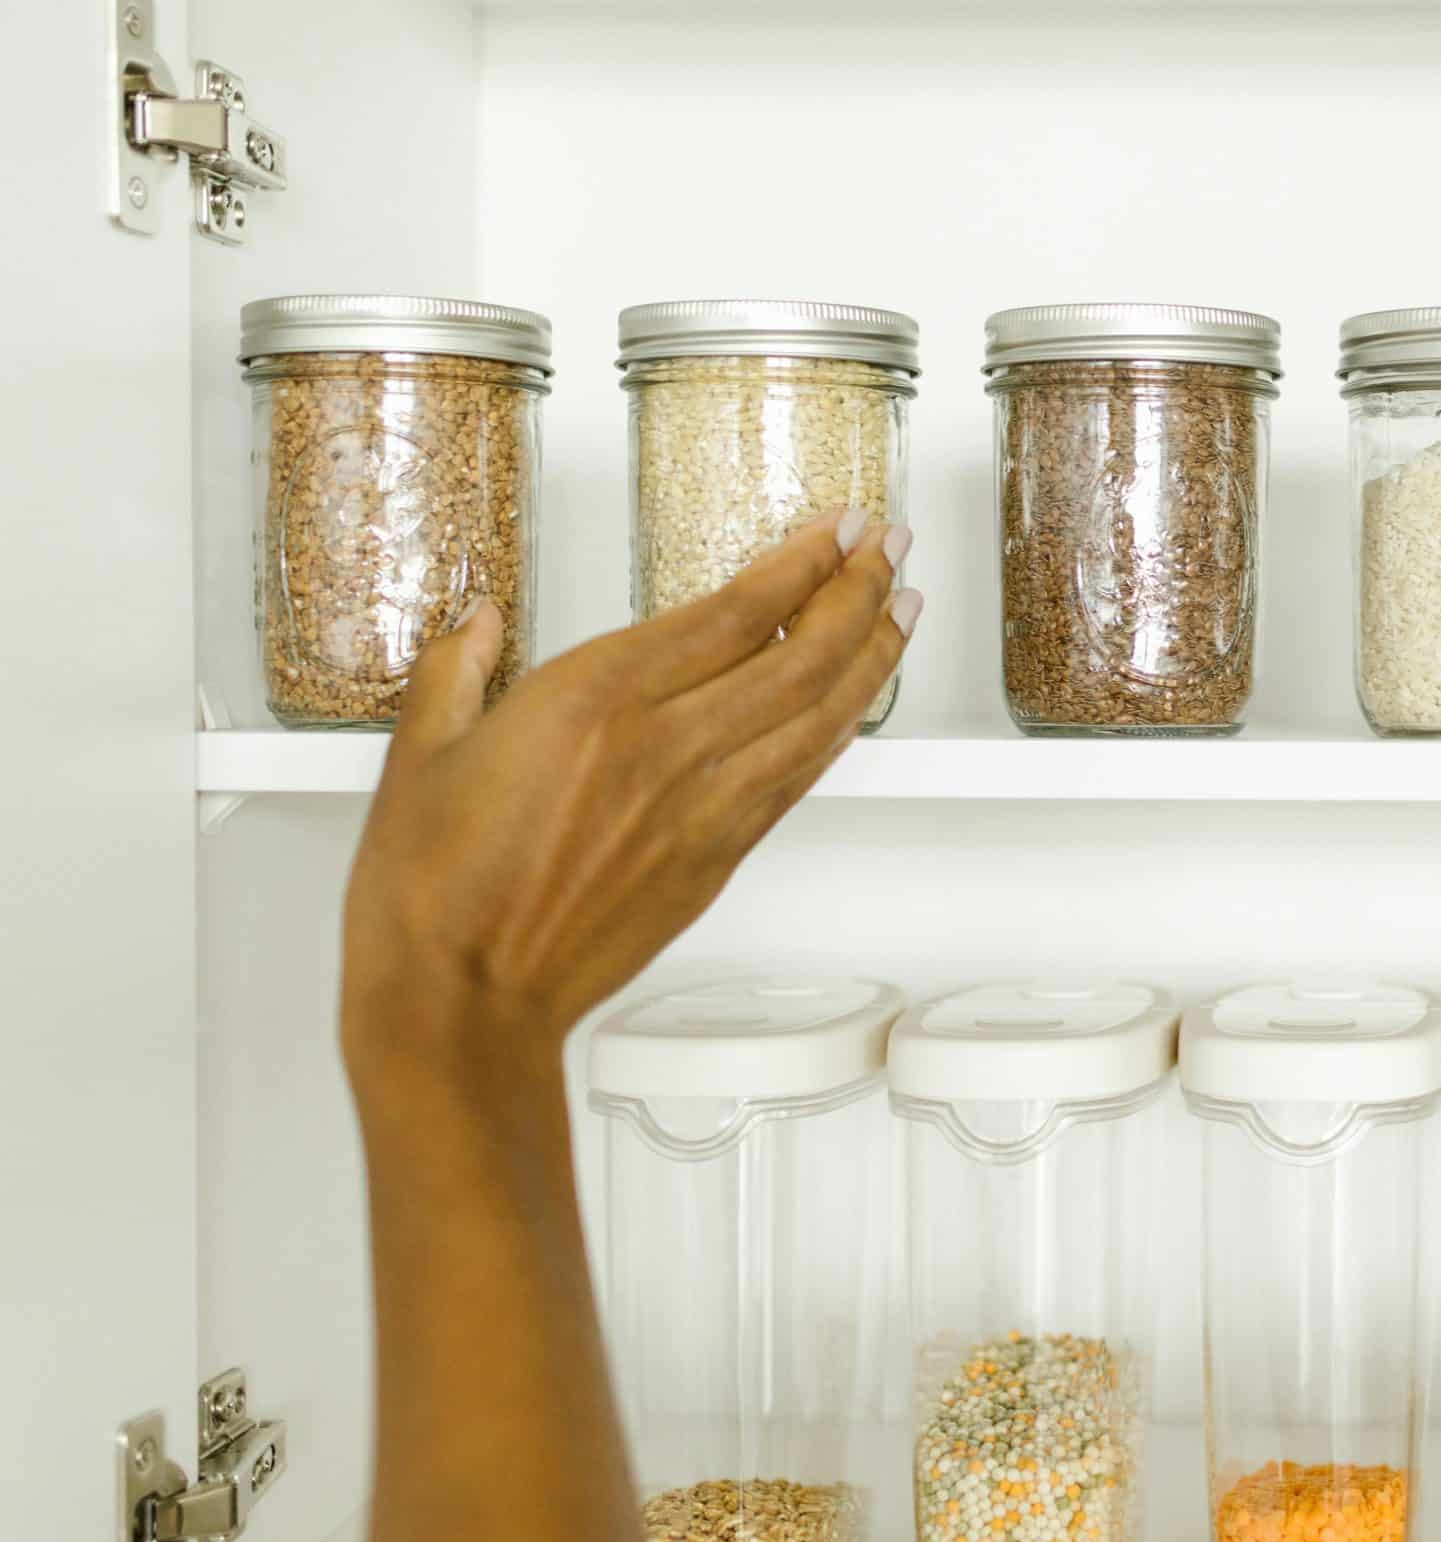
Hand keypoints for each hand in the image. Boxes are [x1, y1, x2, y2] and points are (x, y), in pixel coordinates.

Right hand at [339, 511, 918, 1082]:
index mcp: (595, 698)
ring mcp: (702, 808)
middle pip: (798, 653)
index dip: (801, 562)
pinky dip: (839, 734)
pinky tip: (858, 705)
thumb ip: (456, 671)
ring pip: (818, 716)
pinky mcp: (717, 860)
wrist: (464, 1000)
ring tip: (904, 608)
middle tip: (892, 548)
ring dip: (872, 656)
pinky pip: (798, 780)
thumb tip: (480, 621)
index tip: (837, 526)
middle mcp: (667, 745)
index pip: (733, 610)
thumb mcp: (419, 755)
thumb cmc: (431, 892)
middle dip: (858, 591)